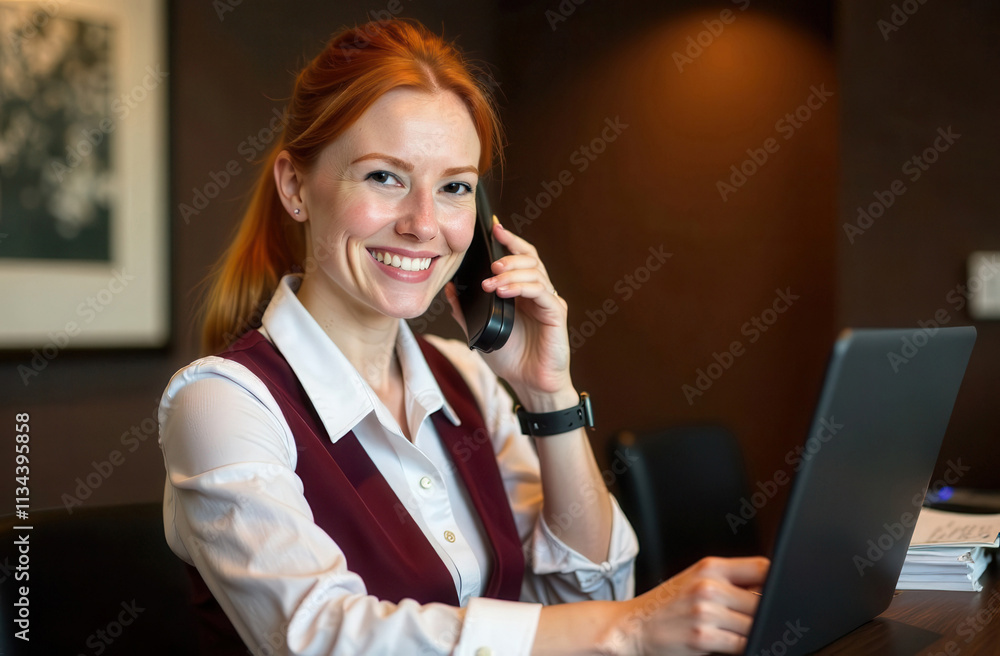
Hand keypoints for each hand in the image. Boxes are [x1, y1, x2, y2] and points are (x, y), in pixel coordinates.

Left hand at [445, 220, 572, 407]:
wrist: (530, 384)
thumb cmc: (510, 359)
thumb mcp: (480, 331)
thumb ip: (465, 310)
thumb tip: (450, 288)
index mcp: (521, 292)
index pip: (519, 257)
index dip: (508, 240)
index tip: (493, 227)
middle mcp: (538, 292)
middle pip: (530, 258)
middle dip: (509, 254)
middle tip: (490, 263)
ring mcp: (548, 301)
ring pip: (535, 272)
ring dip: (510, 273)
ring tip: (490, 281)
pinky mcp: (556, 313)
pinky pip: (541, 292)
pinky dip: (521, 287)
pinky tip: (503, 291)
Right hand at [609, 556, 769, 655]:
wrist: (633, 626)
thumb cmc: (665, 605)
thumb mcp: (694, 580)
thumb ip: (729, 580)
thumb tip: (766, 588)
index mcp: (710, 567)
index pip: (762, 567)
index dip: (775, 581)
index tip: (778, 591)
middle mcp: (709, 586)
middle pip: (763, 600)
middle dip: (765, 612)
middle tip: (749, 617)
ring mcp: (706, 612)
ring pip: (755, 624)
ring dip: (754, 631)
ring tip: (736, 630)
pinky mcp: (702, 638)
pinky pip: (742, 644)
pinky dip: (744, 646)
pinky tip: (731, 643)